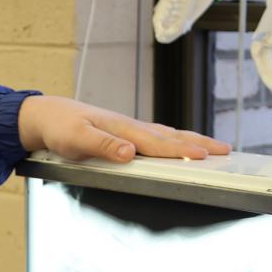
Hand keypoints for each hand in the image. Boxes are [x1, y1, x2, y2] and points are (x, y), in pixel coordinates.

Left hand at [17, 95, 230, 162]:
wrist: (45, 115)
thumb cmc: (60, 128)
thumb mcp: (77, 140)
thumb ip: (104, 147)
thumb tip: (131, 152)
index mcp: (123, 130)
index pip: (158, 143)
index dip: (182, 151)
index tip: (206, 155)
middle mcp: (130, 128)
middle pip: (170, 136)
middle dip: (199, 143)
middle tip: (226, 150)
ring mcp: (128, 129)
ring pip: (166, 135)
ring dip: (190, 140)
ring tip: (213, 147)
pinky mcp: (123, 132)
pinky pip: (155, 137)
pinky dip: (173, 140)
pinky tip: (179, 144)